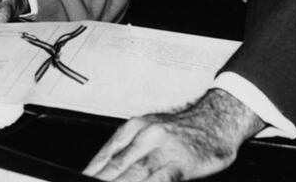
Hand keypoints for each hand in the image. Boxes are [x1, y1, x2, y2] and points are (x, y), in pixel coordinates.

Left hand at [84, 89, 263, 180]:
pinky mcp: (181, 161)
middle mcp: (145, 135)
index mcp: (134, 127)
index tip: (78, 181)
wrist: (217, 120)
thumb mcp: (150, 131)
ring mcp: (163, 148)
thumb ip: (128, 151)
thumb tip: (104, 171)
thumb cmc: (183, 131)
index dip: (91, 172)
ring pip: (134, 173)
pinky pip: (160, 178)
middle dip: (100, 181)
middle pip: (115, 166)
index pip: (105, 156)